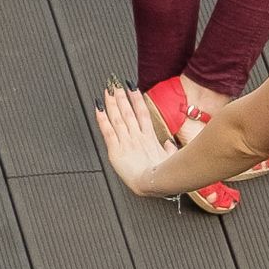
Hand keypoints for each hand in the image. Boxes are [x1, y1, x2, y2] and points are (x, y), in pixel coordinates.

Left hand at [93, 81, 185, 196]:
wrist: (156, 183)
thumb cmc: (165, 175)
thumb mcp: (170, 159)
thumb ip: (168, 149)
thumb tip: (168, 144)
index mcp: (149, 138)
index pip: (142, 113)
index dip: (136, 99)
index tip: (132, 88)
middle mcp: (137, 136)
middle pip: (127, 112)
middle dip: (121, 97)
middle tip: (115, 85)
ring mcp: (126, 142)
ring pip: (117, 118)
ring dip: (111, 103)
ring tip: (107, 90)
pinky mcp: (116, 150)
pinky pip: (107, 131)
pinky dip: (101, 119)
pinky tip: (98, 109)